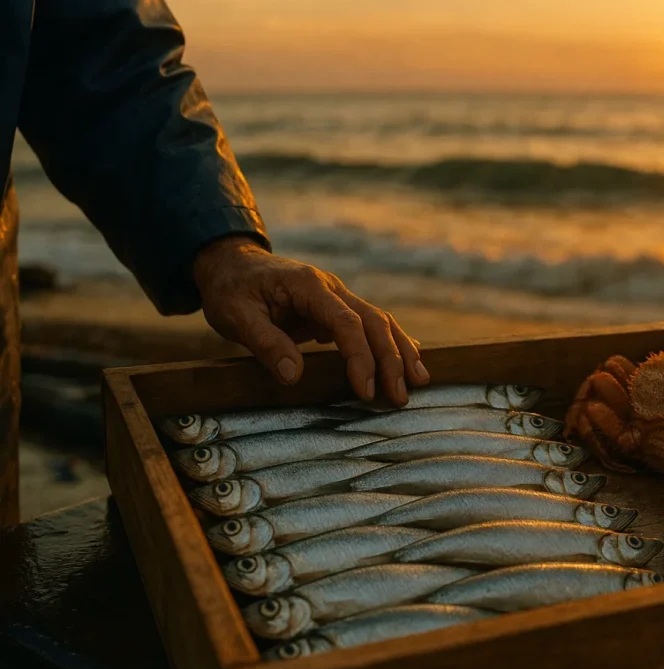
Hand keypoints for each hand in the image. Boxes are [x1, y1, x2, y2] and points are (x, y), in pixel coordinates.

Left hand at [192, 236, 428, 404]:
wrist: (232, 264)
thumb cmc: (231, 289)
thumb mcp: (235, 315)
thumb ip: (264, 342)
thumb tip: (293, 376)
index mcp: (309, 286)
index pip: (346, 322)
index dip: (360, 357)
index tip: (365, 390)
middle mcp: (332, 288)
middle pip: (374, 322)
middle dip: (391, 360)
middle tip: (400, 396)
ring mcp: (339, 297)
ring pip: (381, 322)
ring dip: (401, 351)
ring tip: (419, 382)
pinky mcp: (338, 309)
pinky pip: (373, 324)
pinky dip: (394, 343)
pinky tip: (410, 363)